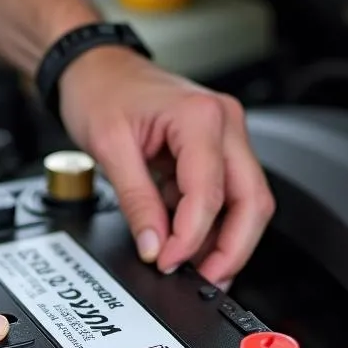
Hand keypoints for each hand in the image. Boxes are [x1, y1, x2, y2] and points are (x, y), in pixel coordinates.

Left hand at [59, 48, 274, 287]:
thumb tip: (153, 246)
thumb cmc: (101, 91)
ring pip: (248, 200)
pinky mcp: (218, 148)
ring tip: (195, 268)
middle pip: (252, 200)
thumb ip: (136, 202)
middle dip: (233, 249)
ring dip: (226, 240)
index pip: (210, 193)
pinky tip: (187, 241)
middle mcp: (225, 122)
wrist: (95, 66)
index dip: (191, 238)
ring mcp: (226, 134)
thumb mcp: (110, 148)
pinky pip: (228, 193)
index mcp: (200, 116)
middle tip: (205, 281)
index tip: (168, 262)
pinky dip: (211, 223)